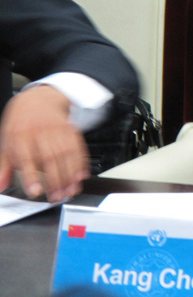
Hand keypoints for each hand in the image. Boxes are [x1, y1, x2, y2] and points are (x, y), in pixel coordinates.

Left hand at [0, 85, 87, 200]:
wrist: (37, 100)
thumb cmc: (20, 125)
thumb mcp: (6, 142)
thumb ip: (3, 166)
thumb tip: (0, 186)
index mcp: (20, 135)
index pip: (25, 158)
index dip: (31, 176)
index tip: (36, 192)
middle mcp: (40, 131)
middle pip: (50, 158)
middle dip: (56, 180)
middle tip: (57, 197)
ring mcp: (57, 129)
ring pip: (67, 154)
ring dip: (71, 175)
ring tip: (70, 191)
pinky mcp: (70, 129)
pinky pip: (78, 147)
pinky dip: (81, 162)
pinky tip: (81, 175)